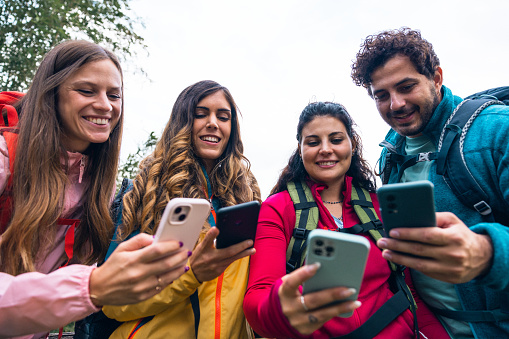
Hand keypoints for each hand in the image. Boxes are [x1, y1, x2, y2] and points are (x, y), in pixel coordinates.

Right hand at [89, 233, 188, 305]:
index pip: (157, 251)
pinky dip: (171, 279)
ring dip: (179, 269)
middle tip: (187, 251)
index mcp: (133, 259)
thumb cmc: (112, 266)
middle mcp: (138, 273)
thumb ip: (139, 240)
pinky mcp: (143, 296)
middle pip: (165, 264)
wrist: (99, 289)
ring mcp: (141, 286)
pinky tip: (175, 273)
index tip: (179, 242)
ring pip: (167, 277)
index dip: (170, 246)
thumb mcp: (121, 248)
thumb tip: (155, 238)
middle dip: (179, 257)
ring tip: (185, 262)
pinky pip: (161, 287)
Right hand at [189, 227, 254, 282]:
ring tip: (253, 250)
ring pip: (232, 259)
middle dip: (241, 247)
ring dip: (243, 254)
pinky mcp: (219, 271)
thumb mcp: (200, 247)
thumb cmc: (198, 257)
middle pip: (228, 252)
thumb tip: (217, 230)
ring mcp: (216, 266)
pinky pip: (229, 263)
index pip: (207, 240)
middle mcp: (211, 258)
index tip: (216, 228)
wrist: (193, 274)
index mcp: (204, 250)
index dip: (211, 234)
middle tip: (250, 242)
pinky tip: (243, 254)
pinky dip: (236, 258)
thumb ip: (208, 239)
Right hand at [278, 263, 360, 335]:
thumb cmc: (289, 295)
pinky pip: (324, 320)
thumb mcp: (290, 285)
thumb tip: (324, 270)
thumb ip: (301, 277)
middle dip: (332, 294)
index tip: (318, 265)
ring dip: (340, 307)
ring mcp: (298, 321)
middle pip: (312, 300)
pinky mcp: (306, 329)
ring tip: (355, 301)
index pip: (292, 282)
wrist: (279, 317)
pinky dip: (337, 313)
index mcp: (284, 293)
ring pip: (322, 314)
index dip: (303, 274)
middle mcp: (290, 308)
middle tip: (349, 289)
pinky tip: (348, 307)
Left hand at [377, 212, 492, 283]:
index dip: (408, 234)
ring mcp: (450, 268)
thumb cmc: (461, 235)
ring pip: (419, 264)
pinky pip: (424, 272)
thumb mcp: (452, 221)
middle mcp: (452, 254)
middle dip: (397, 246)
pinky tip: (398, 259)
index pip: (426, 235)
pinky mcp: (447, 278)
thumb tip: (411, 216)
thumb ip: (434, 217)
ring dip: (399, 258)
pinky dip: (409, 265)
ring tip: (386, 252)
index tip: (392, 231)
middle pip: (419, 250)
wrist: (483, 257)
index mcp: (454, 237)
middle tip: (382, 242)